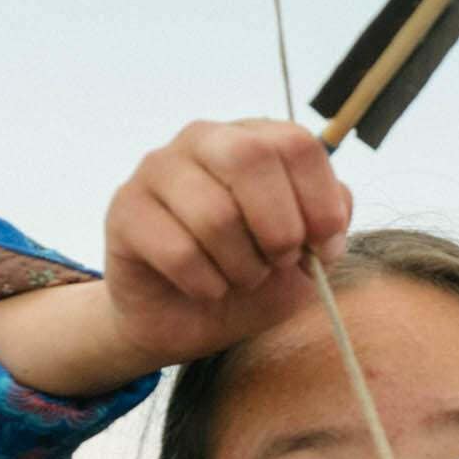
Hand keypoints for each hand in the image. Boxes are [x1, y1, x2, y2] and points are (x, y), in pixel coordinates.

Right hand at [101, 121, 353, 369]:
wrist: (185, 320)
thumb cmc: (250, 277)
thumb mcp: (307, 254)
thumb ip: (330, 223)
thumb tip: (333, 213)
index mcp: (255, 138)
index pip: (297, 143)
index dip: (320, 202)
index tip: (324, 248)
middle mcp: (204, 139)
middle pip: (251, 158)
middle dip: (278, 228)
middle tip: (278, 263)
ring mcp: (158, 168)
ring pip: (214, 214)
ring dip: (242, 266)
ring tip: (240, 278)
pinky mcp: (125, 209)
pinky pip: (179, 251)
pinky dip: (206, 285)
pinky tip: (206, 288)